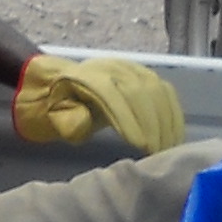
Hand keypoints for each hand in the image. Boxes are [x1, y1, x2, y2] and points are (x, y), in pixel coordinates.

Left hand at [15, 52, 187, 153]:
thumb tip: (84, 123)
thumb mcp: (49, 117)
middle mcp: (109, 68)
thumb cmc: (49, 107)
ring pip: (156, 90)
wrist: (47, 82)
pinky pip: (163, 90)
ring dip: (166, 119)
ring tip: (168, 147)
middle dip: (152, 124)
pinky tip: (174, 132)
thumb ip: (67, 120)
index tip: (141, 145)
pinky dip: (172, 111)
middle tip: (158, 153)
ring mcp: (127, 69)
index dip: (129, 120)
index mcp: (84, 78)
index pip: (112, 96)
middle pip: (139, 92)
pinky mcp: (140, 73)